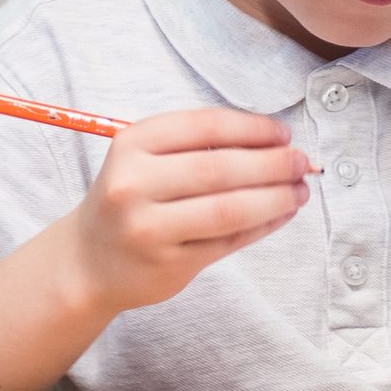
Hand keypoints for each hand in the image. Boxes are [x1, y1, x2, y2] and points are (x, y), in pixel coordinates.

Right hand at [59, 108, 310, 317]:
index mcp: (132, 145)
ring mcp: (149, 228)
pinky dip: (263, 226)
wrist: (88, 261)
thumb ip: (196, 146)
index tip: (283, 133)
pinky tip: (281, 213)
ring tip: (300, 190)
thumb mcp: (143, 158)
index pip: (205, 126)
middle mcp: (134, 184)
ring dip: (275, 198)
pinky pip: (229, 242)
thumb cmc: (128, 200)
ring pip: (229, 210)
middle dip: (272, 164)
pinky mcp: (168, 264)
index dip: (252, 128)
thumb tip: (273, 142)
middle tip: (302, 162)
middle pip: (220, 169)